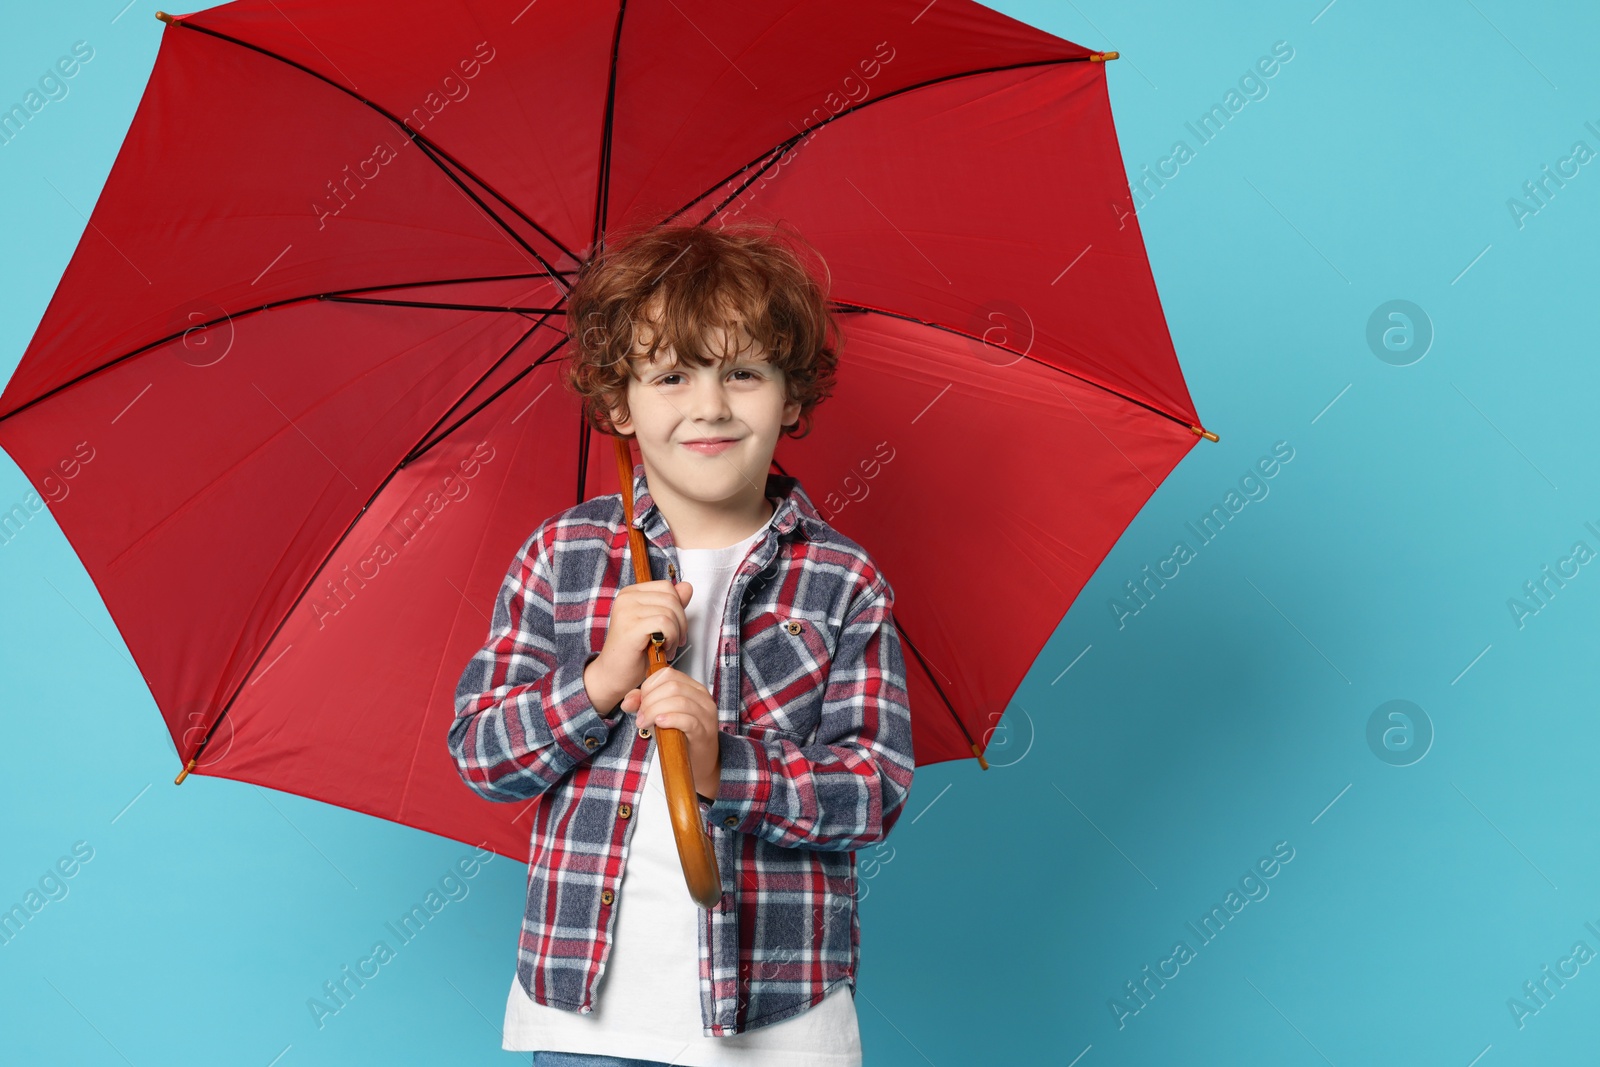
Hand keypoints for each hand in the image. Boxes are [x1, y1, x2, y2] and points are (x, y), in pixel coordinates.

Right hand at [591, 578, 693, 696]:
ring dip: (676, 634)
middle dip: (681, 623)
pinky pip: (665, 623)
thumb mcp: (657, 624)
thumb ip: (671, 605)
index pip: (667, 587)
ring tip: (667, 648)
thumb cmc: (635, 652)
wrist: (613, 675)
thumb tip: (687, 587)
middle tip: (675, 642)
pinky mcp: (630, 626)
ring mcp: (627, 611)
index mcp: (631, 593)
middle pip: (671, 599)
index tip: (676, 629)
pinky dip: (671, 638)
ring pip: (670, 612)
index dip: (678, 608)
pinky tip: (663, 650)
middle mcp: (626, 598)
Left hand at [621, 666, 721, 800]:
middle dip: (650, 701)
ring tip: (645, 723)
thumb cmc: (679, 736)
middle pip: (672, 686)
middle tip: (641, 717)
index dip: (649, 686)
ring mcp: (706, 714)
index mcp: (692, 687)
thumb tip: (627, 701)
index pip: (668, 674)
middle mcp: (702, 697)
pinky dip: (670, 720)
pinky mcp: (705, 732)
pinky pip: (687, 720)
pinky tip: (659, 724)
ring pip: (679, 701)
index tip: (641, 703)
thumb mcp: (658, 715)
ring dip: (655, 711)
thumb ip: (642, 704)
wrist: (697, 763)